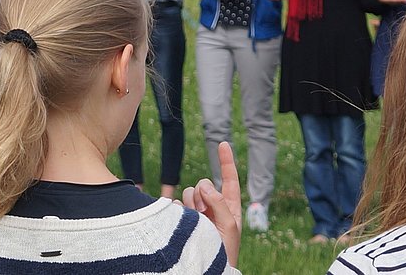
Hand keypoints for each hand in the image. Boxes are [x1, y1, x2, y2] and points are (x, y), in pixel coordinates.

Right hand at [182, 141, 242, 265]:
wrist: (207, 269)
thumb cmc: (223, 251)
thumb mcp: (229, 226)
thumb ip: (219, 202)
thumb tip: (204, 184)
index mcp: (229, 206)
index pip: (229, 179)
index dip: (226, 161)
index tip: (222, 143)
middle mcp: (212, 207)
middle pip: (203, 183)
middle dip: (202, 194)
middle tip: (203, 213)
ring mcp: (196, 213)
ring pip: (188, 192)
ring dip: (191, 203)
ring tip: (195, 220)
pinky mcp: (181, 219)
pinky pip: (176, 204)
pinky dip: (178, 210)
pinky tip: (183, 221)